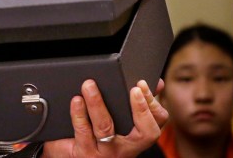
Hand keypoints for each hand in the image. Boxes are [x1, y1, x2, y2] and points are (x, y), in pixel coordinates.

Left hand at [42, 79, 167, 157]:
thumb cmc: (98, 139)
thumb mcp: (118, 125)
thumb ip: (134, 105)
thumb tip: (155, 82)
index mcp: (135, 139)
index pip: (156, 124)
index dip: (152, 105)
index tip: (141, 85)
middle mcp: (125, 149)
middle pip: (144, 133)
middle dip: (142, 109)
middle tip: (134, 89)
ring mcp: (105, 152)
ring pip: (106, 128)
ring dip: (98, 103)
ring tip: (90, 86)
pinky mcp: (85, 152)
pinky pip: (83, 131)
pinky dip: (79, 114)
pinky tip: (76, 100)